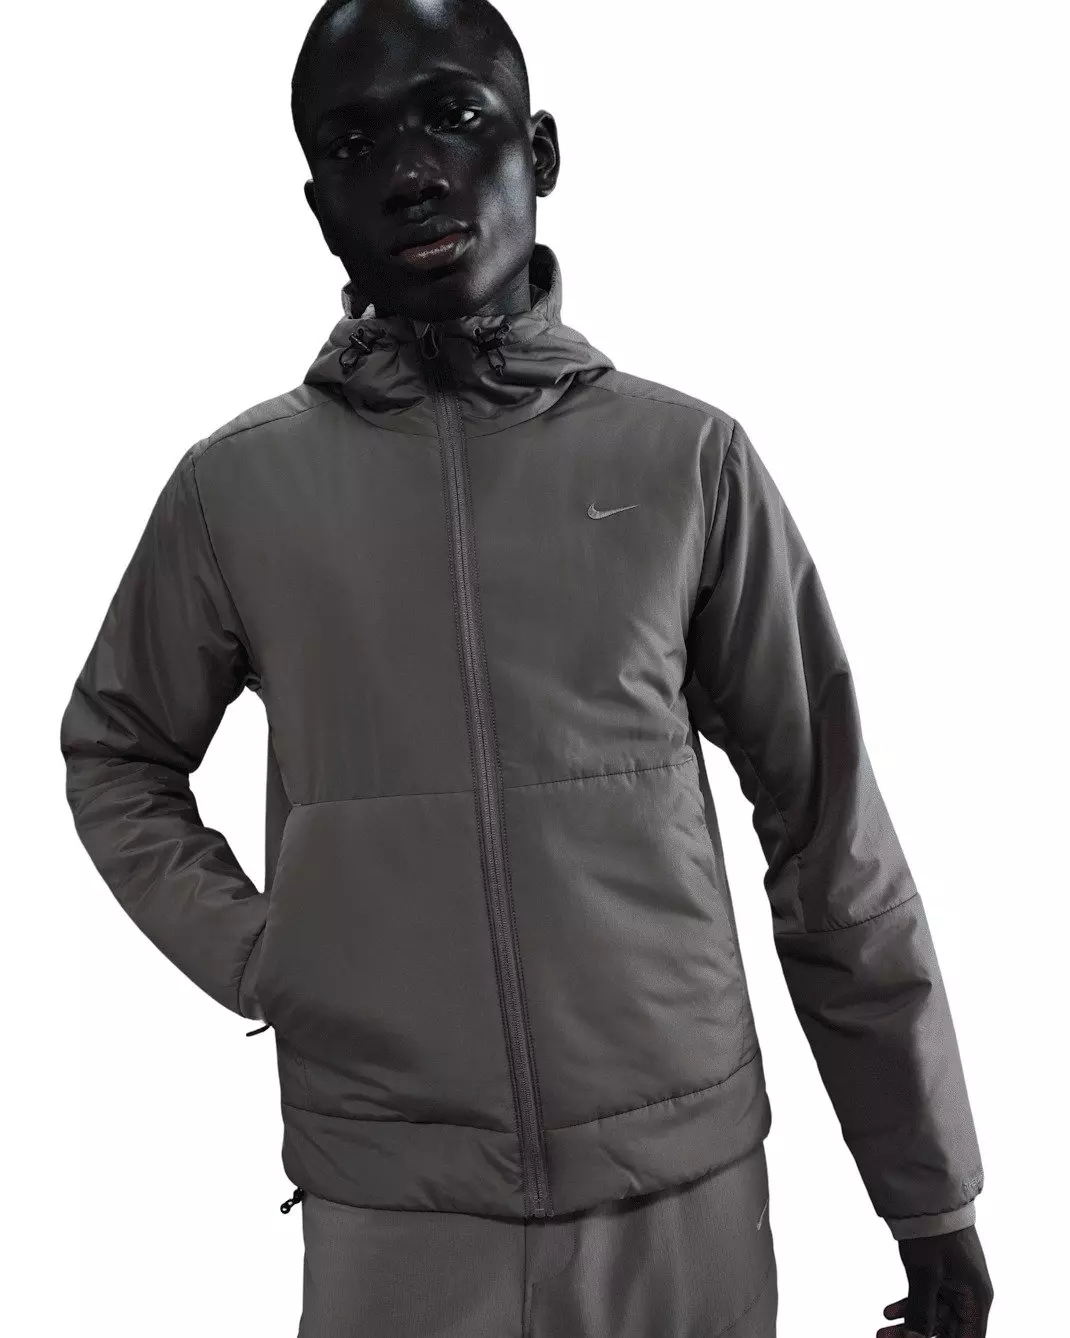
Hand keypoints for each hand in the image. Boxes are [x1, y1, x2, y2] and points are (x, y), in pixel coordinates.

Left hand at [876, 1225, 992, 1337]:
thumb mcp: (925, 1275)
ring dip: (909, 1324)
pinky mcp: (941, 1275)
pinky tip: (888, 1313)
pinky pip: (927, 1299)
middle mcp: (970, 1295)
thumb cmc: (934, 1231)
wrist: (927, 1194)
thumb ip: (921, 1313)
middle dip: (918, 1337)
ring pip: (934, 1316)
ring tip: (881, 1332)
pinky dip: (909, 1306)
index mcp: (977, 1299)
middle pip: (947, 1331)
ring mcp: (955, 1284)